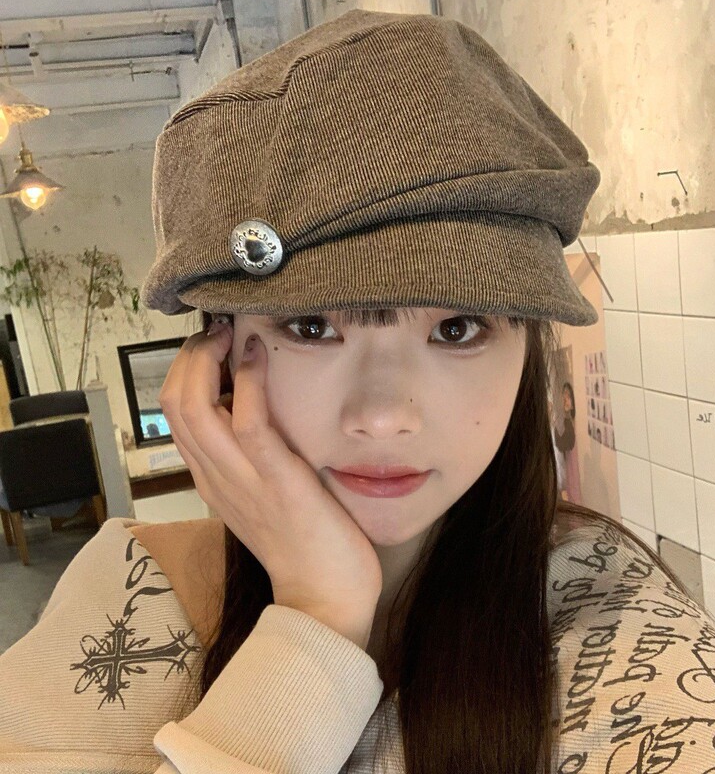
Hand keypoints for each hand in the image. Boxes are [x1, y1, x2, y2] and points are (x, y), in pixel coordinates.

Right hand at [159, 320, 382, 649]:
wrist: (324, 599)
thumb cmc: (303, 544)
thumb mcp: (264, 496)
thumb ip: (250, 460)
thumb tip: (256, 411)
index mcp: (212, 478)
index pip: (175, 414)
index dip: (186, 369)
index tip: (213, 343)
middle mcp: (215, 476)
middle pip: (173, 403)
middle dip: (189, 355)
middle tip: (217, 330)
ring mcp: (241, 479)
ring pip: (193, 407)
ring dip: (207, 359)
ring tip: (230, 334)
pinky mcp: (275, 480)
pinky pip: (248, 420)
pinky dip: (248, 380)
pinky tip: (258, 356)